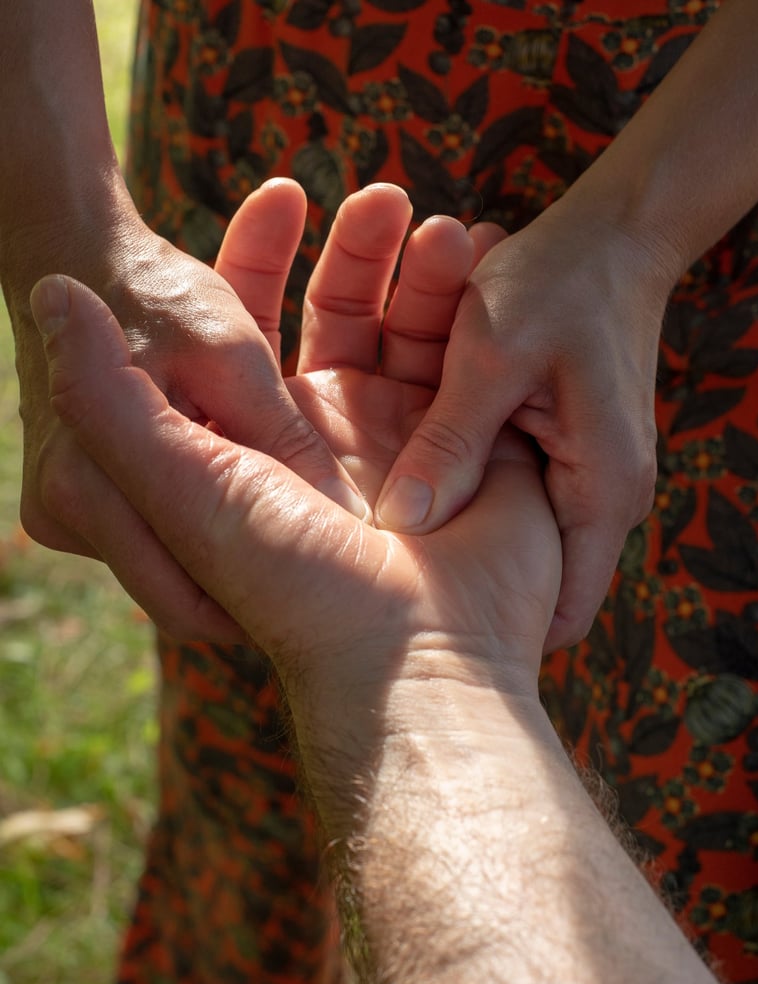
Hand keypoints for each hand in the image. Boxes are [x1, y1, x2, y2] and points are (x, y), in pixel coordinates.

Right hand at [21, 180, 365, 639]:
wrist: (74, 253)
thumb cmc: (159, 293)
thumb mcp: (233, 358)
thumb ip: (281, 443)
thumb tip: (350, 524)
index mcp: (92, 486)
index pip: (197, 603)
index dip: (272, 612)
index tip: (336, 605)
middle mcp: (65, 513)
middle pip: (183, 593)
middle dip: (256, 588)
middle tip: (329, 592)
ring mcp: (63, 509)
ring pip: (171, 564)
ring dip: (231, 557)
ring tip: (302, 556)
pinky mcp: (73, 497)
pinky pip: (150, 532)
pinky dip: (201, 524)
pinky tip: (253, 513)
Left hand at [34, 184, 561, 831]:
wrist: (418, 665)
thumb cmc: (291, 580)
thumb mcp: (178, 481)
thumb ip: (106, 397)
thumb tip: (50, 293)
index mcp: (267, 442)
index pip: (258, 326)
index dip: (264, 257)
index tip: (282, 190)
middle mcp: (341, 444)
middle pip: (349, 321)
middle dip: (368, 253)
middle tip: (389, 191)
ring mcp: (420, 450)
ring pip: (422, 337)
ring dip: (436, 278)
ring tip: (455, 222)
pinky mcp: (485, 459)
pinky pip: (484, 371)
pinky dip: (490, 322)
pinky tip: (503, 266)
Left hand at [374, 202, 663, 650]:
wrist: (613, 236)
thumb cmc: (560, 280)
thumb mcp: (494, 354)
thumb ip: (450, 438)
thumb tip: (401, 524)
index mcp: (602, 491)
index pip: (561, 614)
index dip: (495, 636)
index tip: (416, 634)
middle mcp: (599, 499)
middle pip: (530, 582)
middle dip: (462, 585)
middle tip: (379, 585)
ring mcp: (580, 477)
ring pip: (507, 533)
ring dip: (455, 526)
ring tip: (381, 527)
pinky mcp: (559, 451)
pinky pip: (505, 487)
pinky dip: (463, 478)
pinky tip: (412, 457)